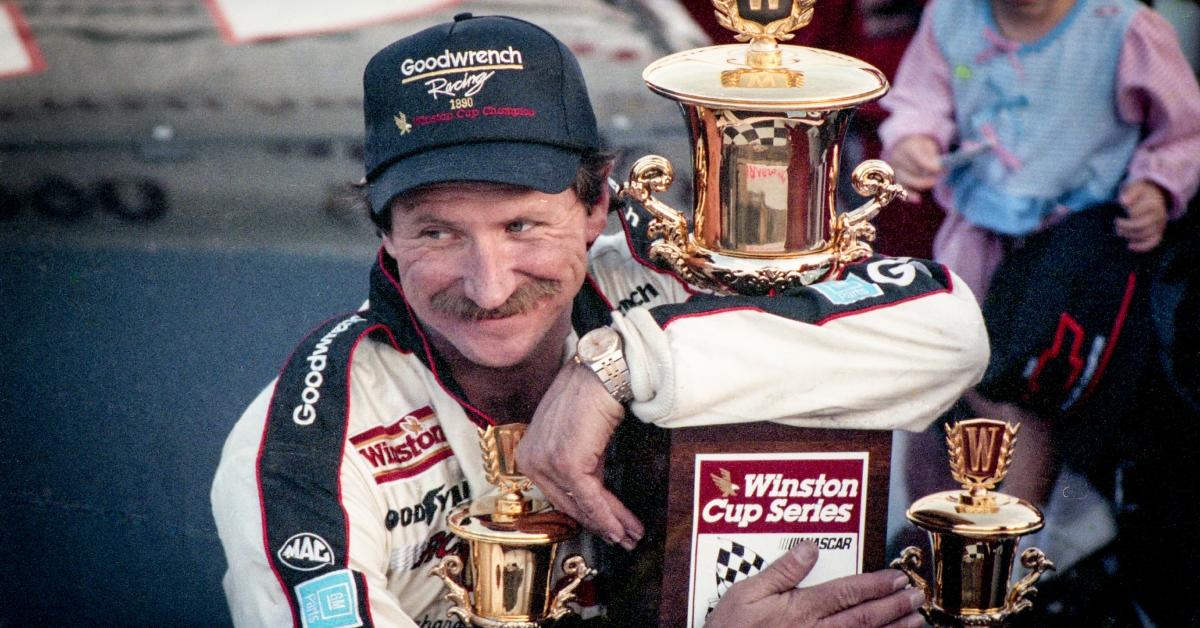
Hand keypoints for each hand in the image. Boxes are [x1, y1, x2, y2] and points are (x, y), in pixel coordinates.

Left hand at [516, 361, 643, 548]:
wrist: (602, 373)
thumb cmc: (590, 393)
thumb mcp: (576, 435)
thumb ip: (579, 463)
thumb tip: (594, 493)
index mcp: (528, 452)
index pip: (558, 493)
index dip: (585, 514)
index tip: (605, 526)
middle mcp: (531, 459)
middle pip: (570, 504)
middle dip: (600, 523)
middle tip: (621, 537)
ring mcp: (547, 462)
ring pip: (583, 504)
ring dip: (611, 523)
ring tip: (631, 534)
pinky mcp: (566, 464)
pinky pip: (591, 499)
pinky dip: (610, 516)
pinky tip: (624, 526)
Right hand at [706, 543, 924, 627]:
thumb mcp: (745, 593)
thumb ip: (780, 571)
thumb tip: (809, 549)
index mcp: (801, 609)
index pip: (848, 593)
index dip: (876, 585)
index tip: (897, 578)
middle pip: (864, 617)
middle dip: (894, 606)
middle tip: (916, 596)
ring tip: (915, 622)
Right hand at [888, 135, 942, 192]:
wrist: (906, 149)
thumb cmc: (922, 148)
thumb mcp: (928, 147)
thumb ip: (932, 157)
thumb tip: (937, 169)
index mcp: (907, 147)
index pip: (915, 155)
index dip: (927, 163)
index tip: (938, 168)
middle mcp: (898, 158)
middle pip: (911, 169)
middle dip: (925, 173)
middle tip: (937, 177)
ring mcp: (894, 170)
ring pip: (905, 180)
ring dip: (920, 183)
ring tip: (933, 182)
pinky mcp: (894, 181)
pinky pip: (900, 189)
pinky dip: (909, 195)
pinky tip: (918, 199)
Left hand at [1116, 180, 1167, 252]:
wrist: (1155, 196)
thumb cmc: (1141, 193)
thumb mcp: (1136, 187)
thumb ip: (1130, 193)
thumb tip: (1123, 202)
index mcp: (1153, 204)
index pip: (1137, 213)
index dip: (1127, 214)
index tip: (1119, 212)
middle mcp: (1159, 216)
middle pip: (1141, 225)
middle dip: (1125, 226)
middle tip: (1116, 223)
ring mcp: (1160, 225)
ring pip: (1145, 235)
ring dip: (1129, 235)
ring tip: (1119, 231)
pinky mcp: (1158, 233)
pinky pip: (1153, 242)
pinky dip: (1142, 247)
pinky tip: (1129, 246)